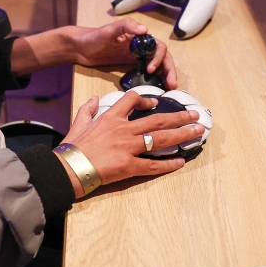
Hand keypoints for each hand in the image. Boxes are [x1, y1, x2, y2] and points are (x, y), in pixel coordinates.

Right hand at [57, 91, 202, 197]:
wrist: (69, 168)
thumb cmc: (72, 147)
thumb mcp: (78, 122)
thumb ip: (88, 109)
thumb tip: (94, 98)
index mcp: (111, 117)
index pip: (132, 100)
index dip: (146, 100)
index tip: (156, 102)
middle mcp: (124, 129)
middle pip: (157, 120)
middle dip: (178, 116)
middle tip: (194, 115)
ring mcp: (128, 147)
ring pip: (161, 139)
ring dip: (181, 134)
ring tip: (197, 131)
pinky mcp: (130, 166)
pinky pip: (153, 165)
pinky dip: (168, 163)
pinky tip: (181, 161)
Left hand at [70, 17, 177, 88]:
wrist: (79, 47)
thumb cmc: (93, 36)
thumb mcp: (109, 29)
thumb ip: (126, 26)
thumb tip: (145, 30)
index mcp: (138, 37)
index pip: (157, 46)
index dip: (159, 58)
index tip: (151, 69)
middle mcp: (140, 46)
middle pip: (161, 57)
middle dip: (169, 70)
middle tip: (172, 84)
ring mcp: (135, 56)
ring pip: (157, 65)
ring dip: (165, 75)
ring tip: (169, 88)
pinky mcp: (130, 64)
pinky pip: (147, 71)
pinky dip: (154, 78)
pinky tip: (156, 87)